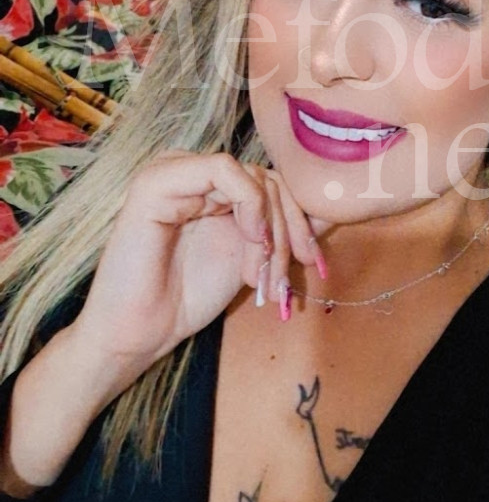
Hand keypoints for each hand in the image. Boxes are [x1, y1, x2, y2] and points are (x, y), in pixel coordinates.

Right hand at [69, 151, 325, 404]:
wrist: (141, 331)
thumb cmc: (188, 296)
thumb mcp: (253, 258)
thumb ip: (285, 229)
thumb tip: (333, 206)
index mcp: (212, 186)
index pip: (274, 183)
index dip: (301, 220)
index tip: (312, 264)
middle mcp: (193, 172)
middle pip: (269, 179)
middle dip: (288, 231)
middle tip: (283, 280)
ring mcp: (173, 171)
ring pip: (253, 177)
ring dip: (271, 230)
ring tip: (261, 277)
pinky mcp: (157, 180)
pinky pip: (223, 170)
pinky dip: (249, 204)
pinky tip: (249, 240)